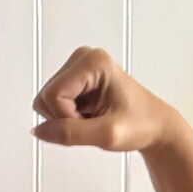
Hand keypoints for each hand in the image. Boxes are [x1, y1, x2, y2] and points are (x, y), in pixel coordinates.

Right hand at [31, 47, 176, 152]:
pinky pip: (52, 103)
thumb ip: (70, 133)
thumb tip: (38, 130)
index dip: (66, 118)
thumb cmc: (140, 124)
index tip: (92, 121)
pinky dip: (66, 116)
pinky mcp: (74, 77)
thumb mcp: (106, 134)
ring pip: (45, 101)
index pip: (52, 96)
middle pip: (45, 97)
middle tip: (92, 121)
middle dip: (63, 118)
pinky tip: (88, 114)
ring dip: (64, 118)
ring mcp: (78, 66)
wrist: (153, 125)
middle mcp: (84, 57)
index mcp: (94, 62)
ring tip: (92, 118)